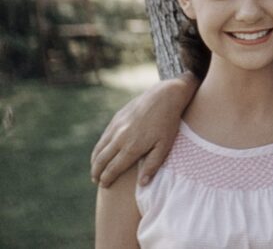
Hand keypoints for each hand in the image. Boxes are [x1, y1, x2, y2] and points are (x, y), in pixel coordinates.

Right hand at [90, 72, 197, 186]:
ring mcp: (116, 127)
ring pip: (99, 148)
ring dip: (95, 161)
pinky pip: (103, 137)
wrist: (164, 96)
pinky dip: (98, 147)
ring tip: (95, 170)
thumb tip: (142, 184)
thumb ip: (152, 165)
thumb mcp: (165, 146)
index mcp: (132, 147)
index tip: (104, 186)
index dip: (107, 179)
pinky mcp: (116, 118)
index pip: (113, 168)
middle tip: (96, 181)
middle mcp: (120, 138)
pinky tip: (100, 152)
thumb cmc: (168, 123)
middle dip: (97, 172)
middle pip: (102, 160)